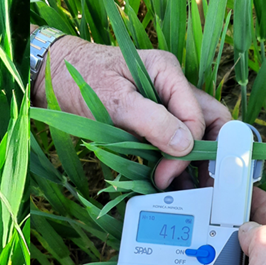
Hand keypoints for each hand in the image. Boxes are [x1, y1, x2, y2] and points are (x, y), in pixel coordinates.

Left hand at [32, 34, 230, 188]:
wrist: (53, 78)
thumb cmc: (80, 79)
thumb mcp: (114, 100)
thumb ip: (151, 121)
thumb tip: (185, 145)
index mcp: (167, 72)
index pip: (197, 116)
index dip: (187, 149)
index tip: (165, 174)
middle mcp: (171, 87)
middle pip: (210, 120)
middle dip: (212, 154)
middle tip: (206, 186)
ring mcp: (162, 104)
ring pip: (194, 134)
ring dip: (194, 162)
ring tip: (190, 192)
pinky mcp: (149, 121)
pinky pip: (171, 142)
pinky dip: (174, 163)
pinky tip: (171, 183)